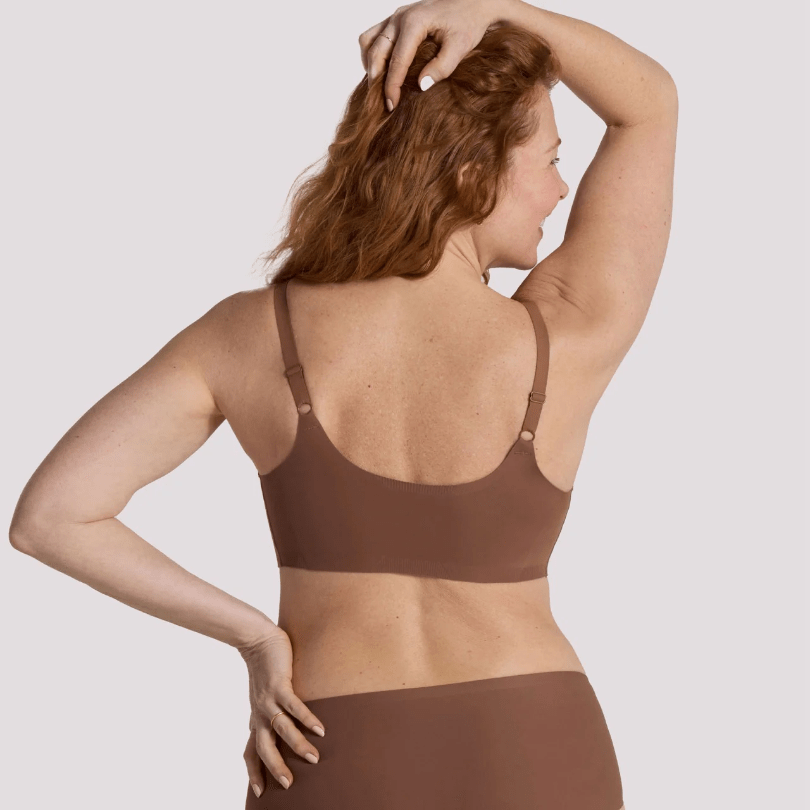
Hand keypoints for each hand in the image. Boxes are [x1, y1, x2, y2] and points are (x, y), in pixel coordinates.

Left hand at [239, 628, 325, 794]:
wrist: (257, 641)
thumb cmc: (264, 668)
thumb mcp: (264, 695)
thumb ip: (272, 711)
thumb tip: (283, 724)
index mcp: (256, 718)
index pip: (251, 751)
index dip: (254, 771)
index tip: (259, 792)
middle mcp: (260, 713)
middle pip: (264, 748)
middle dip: (275, 768)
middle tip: (289, 785)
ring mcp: (268, 700)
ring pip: (282, 729)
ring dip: (297, 745)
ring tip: (313, 758)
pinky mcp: (279, 685)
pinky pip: (293, 707)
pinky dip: (306, 719)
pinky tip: (319, 729)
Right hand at [358, 0, 515, 109]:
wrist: (472, 3)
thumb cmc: (468, 23)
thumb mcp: (460, 46)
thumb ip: (442, 67)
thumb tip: (421, 86)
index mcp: (414, 23)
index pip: (396, 60)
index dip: (392, 86)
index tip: (391, 106)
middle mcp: (399, 17)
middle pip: (375, 52)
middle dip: (376, 80)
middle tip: (384, 101)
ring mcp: (395, 17)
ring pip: (368, 42)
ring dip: (371, 65)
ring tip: (381, 86)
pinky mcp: (395, 20)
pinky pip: (372, 37)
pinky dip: (373, 55)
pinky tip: (384, 70)